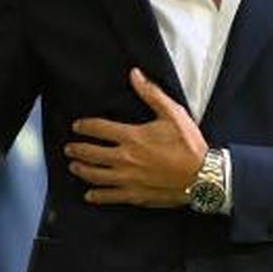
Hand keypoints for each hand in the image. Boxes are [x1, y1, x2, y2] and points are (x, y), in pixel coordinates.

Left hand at [66, 67, 207, 207]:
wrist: (203, 176)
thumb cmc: (189, 144)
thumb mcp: (173, 113)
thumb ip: (151, 94)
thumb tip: (135, 74)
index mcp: (132, 137)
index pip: (99, 129)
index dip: (85, 126)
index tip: (77, 126)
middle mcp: (125, 159)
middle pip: (91, 154)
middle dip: (77, 150)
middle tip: (69, 148)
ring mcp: (128, 179)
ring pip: (95, 175)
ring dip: (82, 170)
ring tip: (74, 167)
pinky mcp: (135, 195)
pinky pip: (109, 196)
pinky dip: (96, 196)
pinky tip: (89, 195)